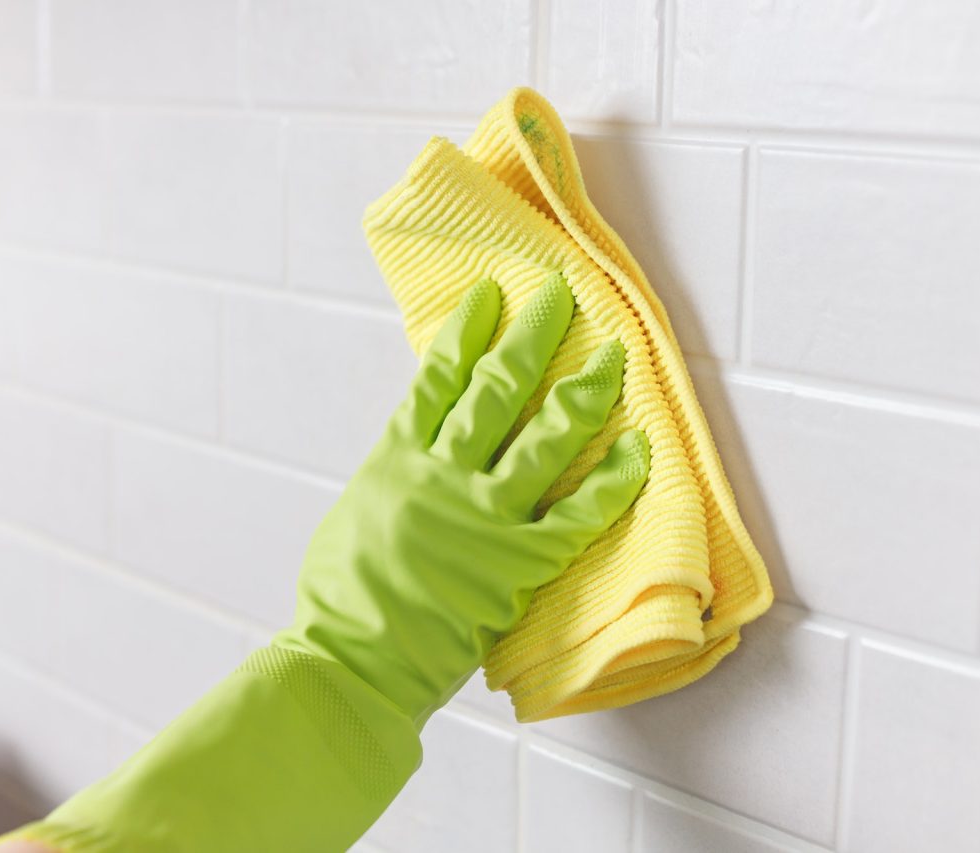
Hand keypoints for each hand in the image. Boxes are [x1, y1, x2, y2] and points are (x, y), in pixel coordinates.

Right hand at [272, 273, 649, 728]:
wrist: (351, 662)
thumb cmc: (341, 601)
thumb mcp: (355, 517)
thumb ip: (394, 479)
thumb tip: (420, 457)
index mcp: (395, 460)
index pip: (437, 379)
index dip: (467, 332)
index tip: (492, 296)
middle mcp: (442, 475)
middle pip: (497, 388)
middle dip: (532, 336)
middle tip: (559, 298)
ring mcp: (484, 517)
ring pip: (546, 436)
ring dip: (584, 392)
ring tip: (613, 356)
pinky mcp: (517, 565)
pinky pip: (578, 514)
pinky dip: (612, 483)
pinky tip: (638, 453)